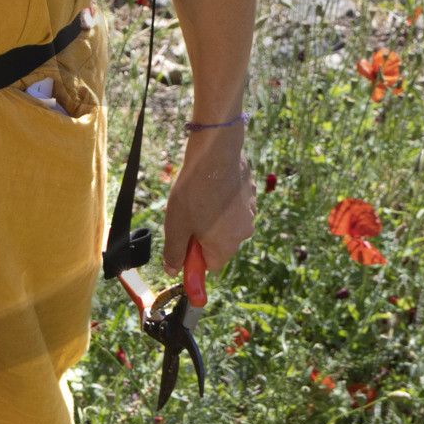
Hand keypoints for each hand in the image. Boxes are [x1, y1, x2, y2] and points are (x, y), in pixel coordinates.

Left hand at [162, 128, 255, 276]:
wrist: (215, 152)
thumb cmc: (194, 190)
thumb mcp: (176, 226)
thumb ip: (175, 252)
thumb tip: (172, 271)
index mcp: (227, 245)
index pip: (211, 265)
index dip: (194, 255)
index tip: (183, 239)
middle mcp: (244, 232)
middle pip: (219, 243)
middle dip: (202, 233)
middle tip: (186, 214)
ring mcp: (250, 211)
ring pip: (226, 222)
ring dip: (211, 215)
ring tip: (196, 196)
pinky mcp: (251, 193)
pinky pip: (233, 205)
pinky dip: (221, 200)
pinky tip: (209, 185)